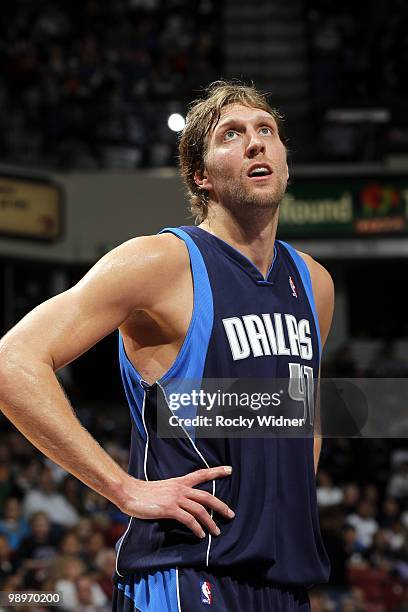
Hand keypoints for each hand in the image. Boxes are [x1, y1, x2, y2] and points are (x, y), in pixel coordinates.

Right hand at [118, 466, 233, 537]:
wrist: (129, 492)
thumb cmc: (143, 492)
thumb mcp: (163, 488)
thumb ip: (175, 493)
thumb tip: (183, 502)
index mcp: (179, 481)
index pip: (201, 474)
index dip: (216, 471)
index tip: (229, 470)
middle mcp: (180, 488)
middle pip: (206, 496)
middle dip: (221, 506)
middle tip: (231, 514)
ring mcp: (175, 498)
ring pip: (200, 510)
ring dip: (210, 522)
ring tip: (217, 532)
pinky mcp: (169, 509)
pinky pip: (189, 519)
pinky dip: (197, 528)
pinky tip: (200, 535)